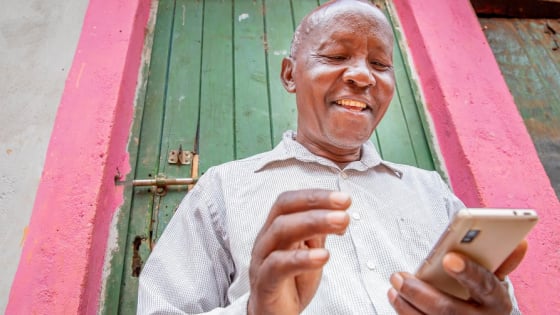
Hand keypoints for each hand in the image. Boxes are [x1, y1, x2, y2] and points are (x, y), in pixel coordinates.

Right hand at [247, 190, 350, 314]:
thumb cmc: (290, 282)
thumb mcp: (308, 253)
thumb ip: (318, 233)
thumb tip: (338, 212)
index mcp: (275, 229)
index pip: (289, 202)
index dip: (314, 196)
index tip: (343, 198)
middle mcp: (266, 240)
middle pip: (285, 211)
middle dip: (316, 204)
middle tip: (344, 206)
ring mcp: (262, 261)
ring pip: (281, 231)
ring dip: (313, 223)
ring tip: (341, 223)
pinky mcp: (264, 283)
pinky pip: (277, 266)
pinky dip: (301, 258)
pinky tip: (323, 255)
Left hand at [388, 240, 527, 313]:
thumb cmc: (481, 293)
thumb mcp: (493, 278)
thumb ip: (499, 260)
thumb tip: (519, 242)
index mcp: (497, 301)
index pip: (485, 285)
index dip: (468, 272)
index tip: (449, 258)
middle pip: (449, 310)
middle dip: (420, 293)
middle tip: (398, 276)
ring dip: (406, 304)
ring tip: (394, 284)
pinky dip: (405, 313)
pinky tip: (396, 298)